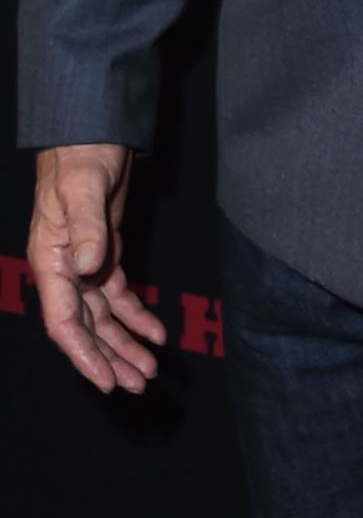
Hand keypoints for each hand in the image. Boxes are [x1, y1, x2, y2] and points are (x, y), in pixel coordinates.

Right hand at [27, 144, 166, 394]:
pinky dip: (136, 315)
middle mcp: (64, 269)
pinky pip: (117, 295)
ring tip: (149, 369)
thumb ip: (86, 228)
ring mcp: (83, 263)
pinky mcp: (104, 253)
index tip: (107, 381)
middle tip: (137, 384)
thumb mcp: (83, 189)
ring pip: (103, 317)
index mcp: (51, 261)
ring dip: (124, 343)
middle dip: (110, 359)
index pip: (65, 322)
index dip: (85, 355)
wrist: (91, 134)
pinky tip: (155, 333)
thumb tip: (87, 267)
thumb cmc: (80, 157)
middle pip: (86, 327)